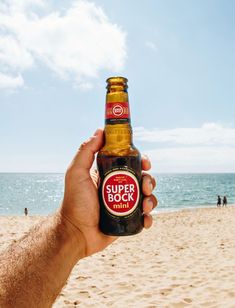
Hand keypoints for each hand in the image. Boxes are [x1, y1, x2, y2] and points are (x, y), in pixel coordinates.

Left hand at [60, 129, 156, 257]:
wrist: (76, 233)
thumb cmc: (74, 202)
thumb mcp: (77, 173)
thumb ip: (86, 151)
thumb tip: (100, 130)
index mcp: (109, 175)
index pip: (129, 163)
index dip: (141, 161)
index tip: (145, 163)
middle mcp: (118, 188)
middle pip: (142, 179)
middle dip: (149, 180)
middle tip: (145, 186)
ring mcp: (124, 204)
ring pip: (146, 197)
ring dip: (151, 198)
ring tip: (145, 204)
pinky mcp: (128, 220)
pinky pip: (144, 217)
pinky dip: (149, 217)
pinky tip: (145, 219)